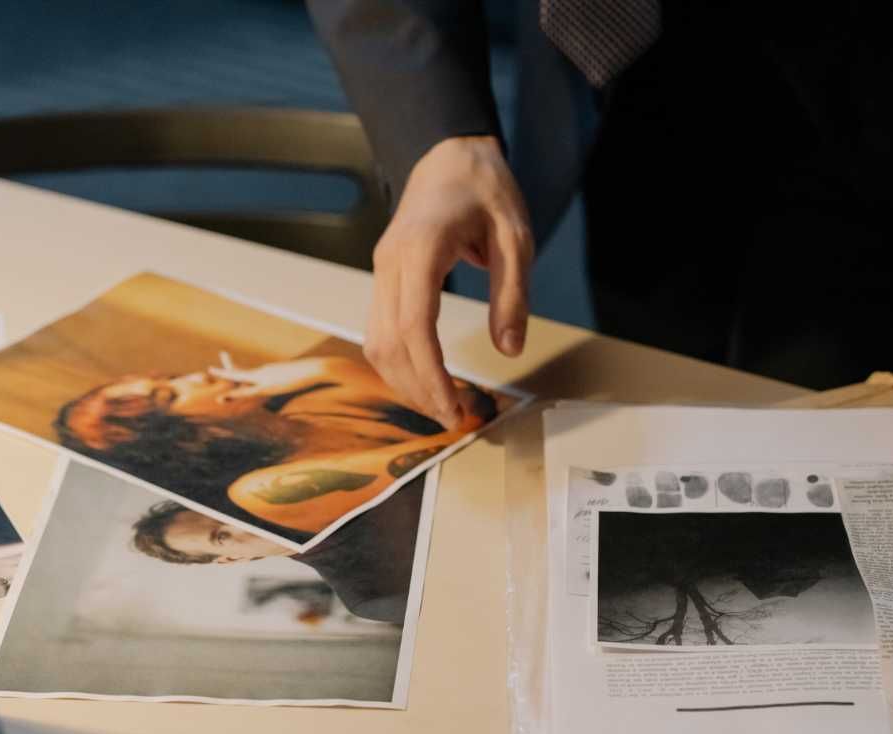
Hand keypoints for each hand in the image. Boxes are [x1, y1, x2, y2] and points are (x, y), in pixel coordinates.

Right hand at [367, 135, 532, 428]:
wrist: (448, 154)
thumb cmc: (485, 189)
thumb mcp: (516, 236)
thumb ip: (512, 293)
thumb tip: (509, 350)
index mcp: (422, 249)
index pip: (415, 326)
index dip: (430, 374)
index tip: (453, 406)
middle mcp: (390, 263)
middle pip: (388, 343)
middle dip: (417, 389)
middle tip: (454, 419)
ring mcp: (381, 271)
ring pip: (376, 343)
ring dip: (404, 382)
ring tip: (441, 406)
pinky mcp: (383, 279)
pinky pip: (380, 331)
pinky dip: (399, 363)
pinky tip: (425, 380)